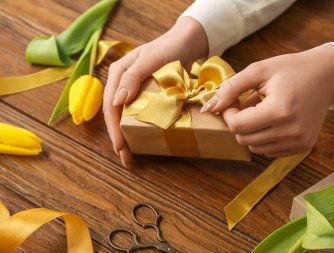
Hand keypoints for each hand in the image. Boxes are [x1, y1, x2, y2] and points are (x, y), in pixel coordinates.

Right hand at [103, 17, 207, 166]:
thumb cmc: (168, 48)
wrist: (188, 42)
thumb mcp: (148, 60)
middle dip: (119, 137)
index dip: (114, 128)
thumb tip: (116, 101)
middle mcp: (123, 83)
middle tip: (125, 157)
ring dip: (128, 136)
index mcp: (118, 74)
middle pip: (116, 114)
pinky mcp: (147, 94)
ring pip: (126, 116)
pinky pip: (140, 113)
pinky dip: (139, 128)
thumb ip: (132, 78)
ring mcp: (135, 90)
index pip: (111, 105)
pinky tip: (142, 140)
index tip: (120, 146)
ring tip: (131, 155)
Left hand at [201, 45, 333, 156]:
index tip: (235, 100)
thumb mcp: (258, 71)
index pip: (237, 126)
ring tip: (262, 110)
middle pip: (243, 138)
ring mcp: (299, 142)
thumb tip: (208, 109)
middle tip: (249, 103)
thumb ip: (230, 88)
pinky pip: (269, 151)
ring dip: (251, 130)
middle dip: (239, 121)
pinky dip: (264, 137)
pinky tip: (273, 120)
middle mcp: (291, 132)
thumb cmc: (291, 69)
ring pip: (254, 147)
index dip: (229, 113)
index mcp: (279, 111)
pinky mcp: (303, 147)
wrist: (328, 75)